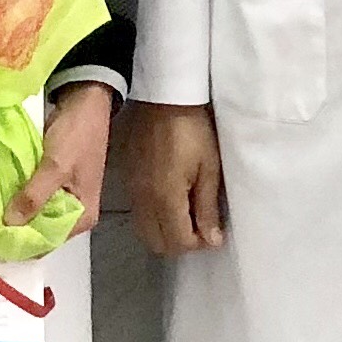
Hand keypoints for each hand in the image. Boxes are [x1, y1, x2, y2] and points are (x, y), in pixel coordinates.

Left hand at [6, 83, 114, 232]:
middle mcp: (73, 212)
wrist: (84, 99)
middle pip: (38, 229)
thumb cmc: (77, 134)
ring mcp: (61, 196)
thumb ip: (33, 197)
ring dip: (11, 211)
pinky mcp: (50, 181)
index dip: (20, 242)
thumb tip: (7, 224)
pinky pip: (29, 195)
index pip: (47, 242)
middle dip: (13, 227)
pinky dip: (14, 195)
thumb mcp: (55, 167)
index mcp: (82, 217)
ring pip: (31, 213)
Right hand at [126, 100, 228, 255]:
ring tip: (187, 214)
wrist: (164, 98)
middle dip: (181, 243)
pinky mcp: (128, 179)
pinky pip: (138, 214)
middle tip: (201, 226)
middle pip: (158, 243)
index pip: (178, 242)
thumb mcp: (208, 168)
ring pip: (145, 231)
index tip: (213, 231)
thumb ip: (207, 207)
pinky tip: (170, 202)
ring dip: (166, 232)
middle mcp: (143, 200)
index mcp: (165, 198)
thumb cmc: (193, 131)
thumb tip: (211, 241)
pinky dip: (154, 219)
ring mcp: (132, 190)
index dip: (199, 243)